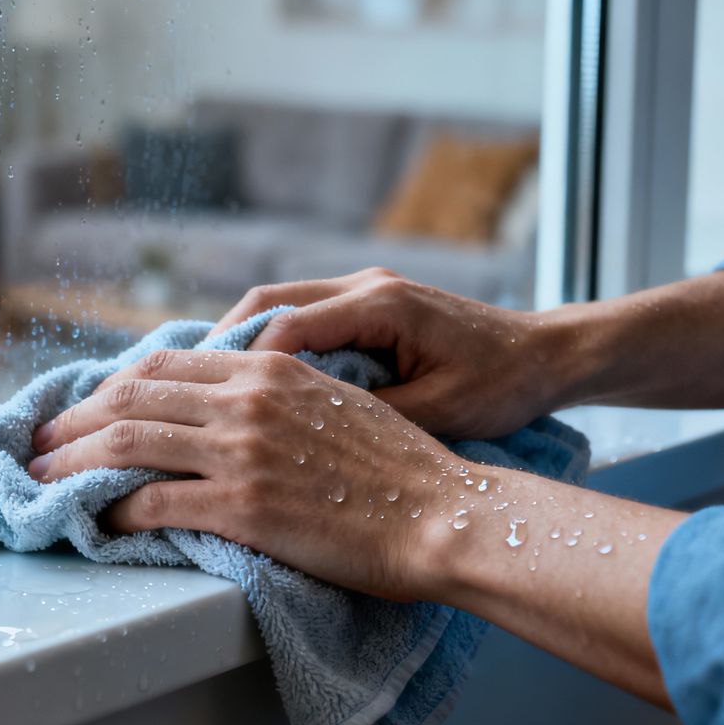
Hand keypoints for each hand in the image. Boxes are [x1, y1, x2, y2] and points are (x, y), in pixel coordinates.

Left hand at [27, 349, 483, 600]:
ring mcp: (241, 452)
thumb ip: (276, 391)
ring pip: (126, 443)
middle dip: (72, 419)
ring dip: (71, 461)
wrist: (442, 513)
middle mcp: (246, 399)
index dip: (111, 385)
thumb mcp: (334, 401)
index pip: (163, 364)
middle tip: (38, 440)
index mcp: (269, 368)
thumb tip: (226, 399)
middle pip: (131, 396)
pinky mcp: (242, 507)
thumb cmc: (398, 466)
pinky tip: (94, 518)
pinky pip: (153, 501)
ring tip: (40, 477)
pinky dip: (112, 507)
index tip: (85, 405)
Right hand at [211, 268, 562, 438]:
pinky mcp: (367, 306)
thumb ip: (371, 419)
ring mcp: (364, 291)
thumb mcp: (440, 412)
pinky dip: (265, 348)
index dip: (238, 368)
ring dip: (235, 345)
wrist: (548, 356)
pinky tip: (244, 383)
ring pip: (275, 306)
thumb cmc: (504, 385)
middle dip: (217, 348)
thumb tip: (300, 438)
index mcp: (380, 304)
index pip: (284, 328)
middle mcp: (364, 286)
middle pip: (265, 304)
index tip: (203, 406)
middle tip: (175, 391)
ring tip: (197, 388)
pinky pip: (299, 319)